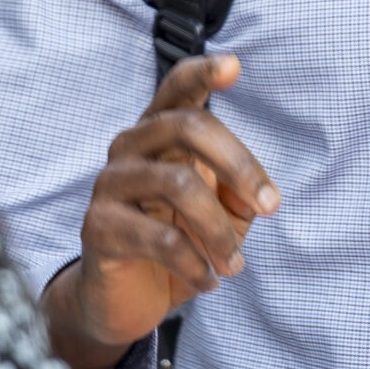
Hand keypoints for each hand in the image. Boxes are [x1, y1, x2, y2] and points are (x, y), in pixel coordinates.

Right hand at [41, 54, 276, 368]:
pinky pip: (161, 239)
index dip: (203, 73)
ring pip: (177, 184)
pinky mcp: (98, 227)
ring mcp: (110, 185)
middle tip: (271, 207)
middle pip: (187, 127)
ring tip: (236, 266)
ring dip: (219, 231)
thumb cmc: (177, 245)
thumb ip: (238, 195)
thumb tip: (254, 193)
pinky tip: (208, 282)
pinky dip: (196, 265)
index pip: (177, 89)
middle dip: (238, 164)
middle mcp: (130, 147)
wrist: (125, 302)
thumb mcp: (221, 217)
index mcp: (160, 133)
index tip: (234, 66)